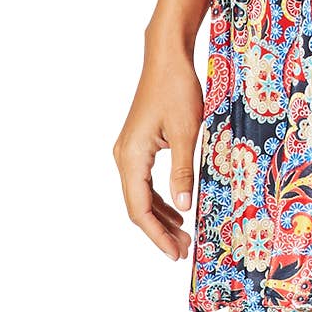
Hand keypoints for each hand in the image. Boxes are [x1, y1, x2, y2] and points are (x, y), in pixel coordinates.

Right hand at [115, 42, 205, 260]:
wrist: (167, 58)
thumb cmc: (177, 89)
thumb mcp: (187, 132)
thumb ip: (183, 171)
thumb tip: (184, 208)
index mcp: (131, 157)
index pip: (139, 208)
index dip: (156, 235)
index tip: (174, 253)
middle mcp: (124, 156)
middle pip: (137, 206)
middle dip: (159, 231)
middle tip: (183, 250)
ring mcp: (129, 151)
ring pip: (141, 195)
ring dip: (161, 217)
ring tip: (183, 236)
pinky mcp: (139, 145)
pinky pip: (145, 182)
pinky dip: (160, 199)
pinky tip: (177, 210)